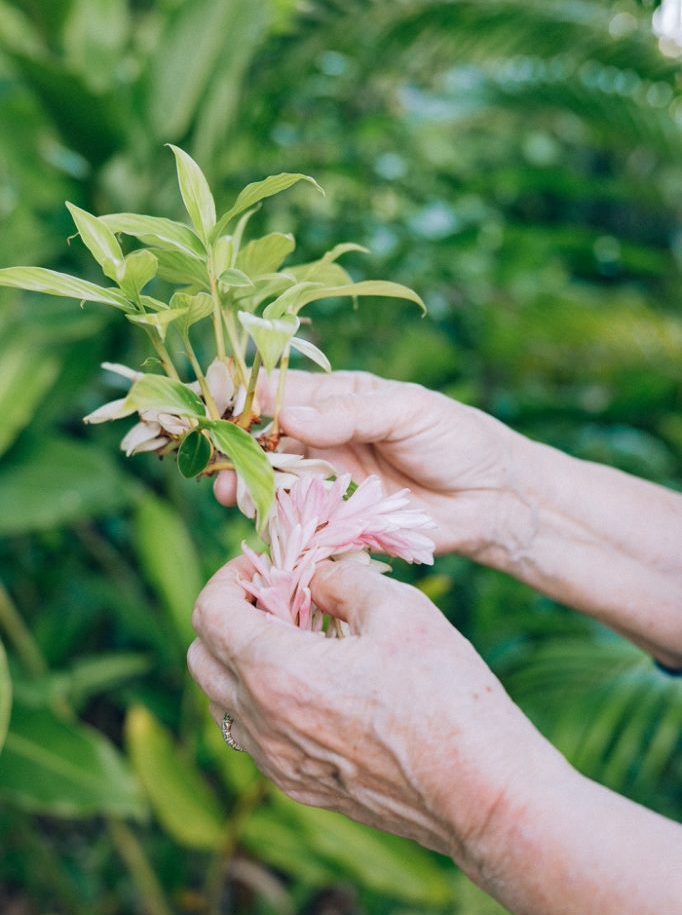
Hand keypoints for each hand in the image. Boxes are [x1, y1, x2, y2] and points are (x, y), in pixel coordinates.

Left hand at [188, 555, 561, 868]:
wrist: (481, 794)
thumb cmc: (445, 695)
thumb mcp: (398, 610)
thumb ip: (341, 582)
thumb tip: (315, 577)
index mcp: (275, 671)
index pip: (209, 613)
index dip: (229, 576)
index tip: (263, 562)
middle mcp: (262, 723)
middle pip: (202, 659)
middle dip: (228, 617)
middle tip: (279, 598)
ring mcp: (278, 763)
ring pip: (224, 701)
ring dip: (244, 661)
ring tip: (302, 640)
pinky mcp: (301, 788)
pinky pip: (257, 737)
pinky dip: (267, 701)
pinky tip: (321, 686)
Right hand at [214, 370, 532, 560]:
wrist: (492, 498)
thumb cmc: (454, 438)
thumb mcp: (406, 411)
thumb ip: (350, 413)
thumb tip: (289, 415)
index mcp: (339, 399)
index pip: (280, 393)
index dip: (245, 398)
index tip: (215, 405)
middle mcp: (326, 438)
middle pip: (266, 441)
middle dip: (237, 451)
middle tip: (216, 464)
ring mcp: (330, 480)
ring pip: (275, 482)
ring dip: (249, 487)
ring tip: (231, 495)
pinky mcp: (339, 520)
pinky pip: (299, 519)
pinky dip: (276, 521)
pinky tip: (260, 522)